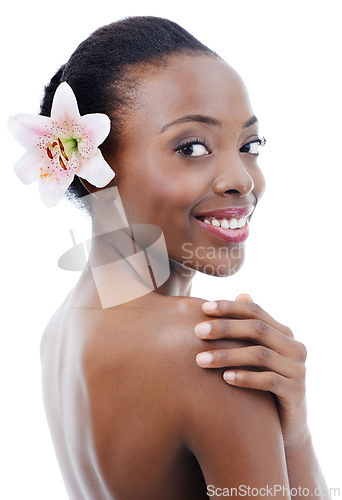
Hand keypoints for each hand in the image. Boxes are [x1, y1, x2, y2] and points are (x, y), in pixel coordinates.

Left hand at [195, 295, 308, 448]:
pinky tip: (224, 378)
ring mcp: (297, 369)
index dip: (229, 307)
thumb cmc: (262, 384)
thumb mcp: (254, 355)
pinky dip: (245, 377)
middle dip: (225, 328)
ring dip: (227, 355)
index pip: (255, 311)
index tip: (203, 307)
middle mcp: (294, 347)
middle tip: (197, 331)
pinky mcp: (296, 392)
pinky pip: (269, 381)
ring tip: (200, 359)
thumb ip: (249, 329)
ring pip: (260, 355)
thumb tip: (241, 293)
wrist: (284, 427)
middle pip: (258, 329)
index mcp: (283, 332)